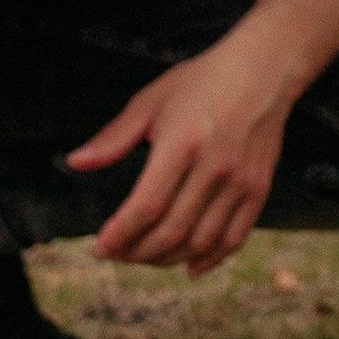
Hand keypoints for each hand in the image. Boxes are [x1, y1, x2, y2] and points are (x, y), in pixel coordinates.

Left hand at [75, 31, 294, 273]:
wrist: (263, 71)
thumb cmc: (203, 82)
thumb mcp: (151, 101)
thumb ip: (113, 137)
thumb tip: (76, 162)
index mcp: (181, 144)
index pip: (145, 208)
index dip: (119, 236)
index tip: (99, 247)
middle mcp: (213, 168)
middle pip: (171, 232)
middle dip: (137, 253)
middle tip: (118, 254)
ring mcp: (239, 182)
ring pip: (200, 242)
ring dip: (168, 260)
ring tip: (146, 257)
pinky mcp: (258, 189)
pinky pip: (234, 238)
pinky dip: (210, 260)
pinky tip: (190, 267)